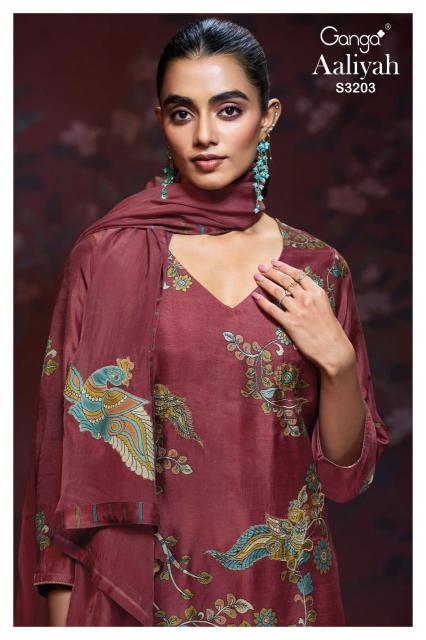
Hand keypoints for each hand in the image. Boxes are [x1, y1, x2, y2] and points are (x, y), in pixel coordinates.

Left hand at [252, 259, 354, 376]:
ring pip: (277, 292)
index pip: (298, 275)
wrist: (333, 348)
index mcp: (317, 292)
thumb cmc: (329, 329)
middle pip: (285, 280)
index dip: (284, 267)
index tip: (274, 262)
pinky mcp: (290, 323)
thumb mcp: (324, 306)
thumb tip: (298, 288)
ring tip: (256, 278)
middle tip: (261, 267)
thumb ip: (312, 295)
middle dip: (271, 272)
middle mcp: (307, 298)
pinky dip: (262, 302)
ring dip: (265, 283)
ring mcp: (298, 310)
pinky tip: (255, 297)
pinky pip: (273, 309)